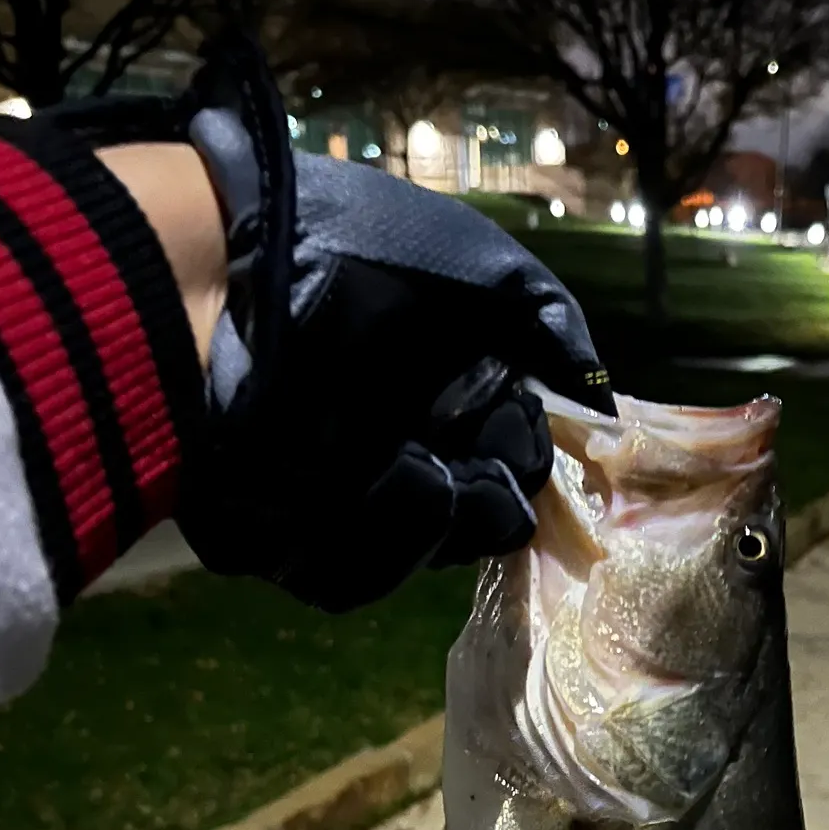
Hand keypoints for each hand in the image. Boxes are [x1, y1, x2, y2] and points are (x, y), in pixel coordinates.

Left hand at [175, 32, 613, 611]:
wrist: (224, 269)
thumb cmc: (364, 252)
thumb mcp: (487, 270)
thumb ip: (555, 327)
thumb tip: (604, 403)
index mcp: (442, 389)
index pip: (510, 460)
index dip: (527, 464)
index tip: (530, 450)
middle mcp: (394, 443)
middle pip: (470, 524)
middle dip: (485, 507)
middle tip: (478, 472)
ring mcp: (333, 492)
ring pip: (412, 561)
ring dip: (427, 524)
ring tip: (415, 470)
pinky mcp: (273, 531)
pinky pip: (337, 577)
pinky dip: (367, 540)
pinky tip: (367, 482)